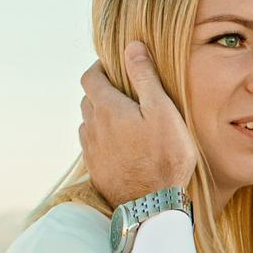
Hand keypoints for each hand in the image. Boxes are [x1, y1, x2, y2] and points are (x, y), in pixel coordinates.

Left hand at [79, 41, 196, 206]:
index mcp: (107, 108)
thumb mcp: (162, 111)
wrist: (152, 206)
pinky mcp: (95, 170)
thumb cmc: (164, 157)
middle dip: (102, 91)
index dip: (100, 67)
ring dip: (101, 116)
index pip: (90, 77)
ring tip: (125, 120)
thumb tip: (131, 46)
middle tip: (124, 92)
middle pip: (87, 100)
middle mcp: (92, 127)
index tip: (114, 66)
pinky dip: (102, 138)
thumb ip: (145, 78)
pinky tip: (122, 146)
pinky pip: (92, 146)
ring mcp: (91, 150)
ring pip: (88, 123)